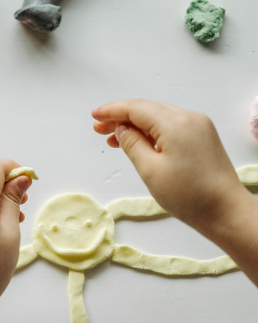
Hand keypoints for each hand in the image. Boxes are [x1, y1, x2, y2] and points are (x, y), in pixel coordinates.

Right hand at [92, 99, 250, 241]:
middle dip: (121, 117)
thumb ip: (131, 143)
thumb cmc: (190, 196)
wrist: (228, 214)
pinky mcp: (203, 137)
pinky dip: (152, 131)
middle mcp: (189, 118)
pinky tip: (139, 142)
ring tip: (114, 139)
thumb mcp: (150, 170)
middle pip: (147, 109)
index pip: (136, 108)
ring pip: (158, 117)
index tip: (94, 116)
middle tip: (99, 129)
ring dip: (135, 124)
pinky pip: (170, 125)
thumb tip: (121, 128)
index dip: (112, 110)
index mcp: (175, 123)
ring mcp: (199, 126)